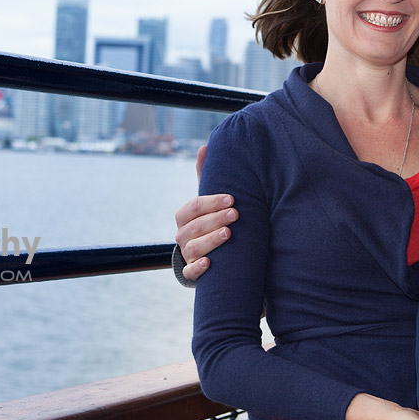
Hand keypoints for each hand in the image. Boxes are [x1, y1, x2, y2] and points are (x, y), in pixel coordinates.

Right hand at [175, 145, 237, 281]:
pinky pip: (189, 273)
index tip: (232, 199)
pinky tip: (210, 263)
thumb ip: (204, 175)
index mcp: (184, 216)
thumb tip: (204, 146)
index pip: (194, 207)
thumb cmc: (209, 220)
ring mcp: (186, 255)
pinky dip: (198, 268)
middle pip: (194, 227)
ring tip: (229, 234)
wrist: (208, 253)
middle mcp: (182, 235)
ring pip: (193, 248)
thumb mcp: (207, 200)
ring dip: (211, 240)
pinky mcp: (191, 273)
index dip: (212, 202)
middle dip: (215, 219)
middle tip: (236, 214)